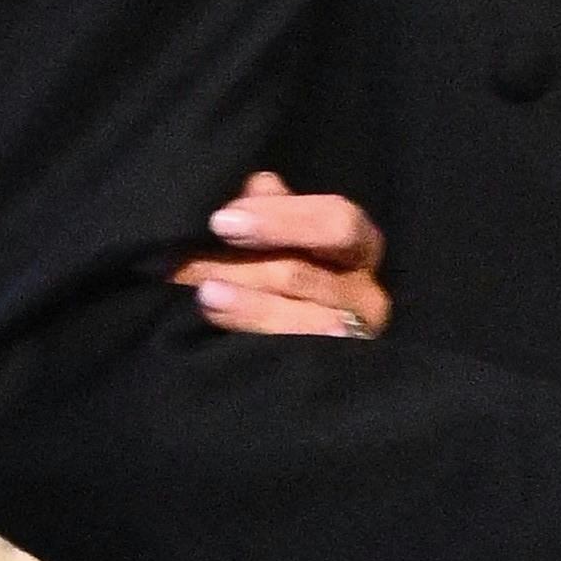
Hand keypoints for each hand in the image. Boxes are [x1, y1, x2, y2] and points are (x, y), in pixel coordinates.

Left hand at [175, 173, 392, 342]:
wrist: (292, 351)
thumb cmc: (281, 271)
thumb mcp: (277, 233)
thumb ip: (268, 206)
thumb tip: (253, 189)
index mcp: (358, 246)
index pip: (336, 221)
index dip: (281, 219)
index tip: (223, 221)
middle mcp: (366, 293)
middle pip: (304, 274)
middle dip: (245, 266)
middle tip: (195, 262)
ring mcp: (351, 338)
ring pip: (299, 319)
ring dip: (246, 305)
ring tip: (206, 294)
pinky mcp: (331, 371)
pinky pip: (294, 355)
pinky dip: (256, 336)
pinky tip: (221, 324)